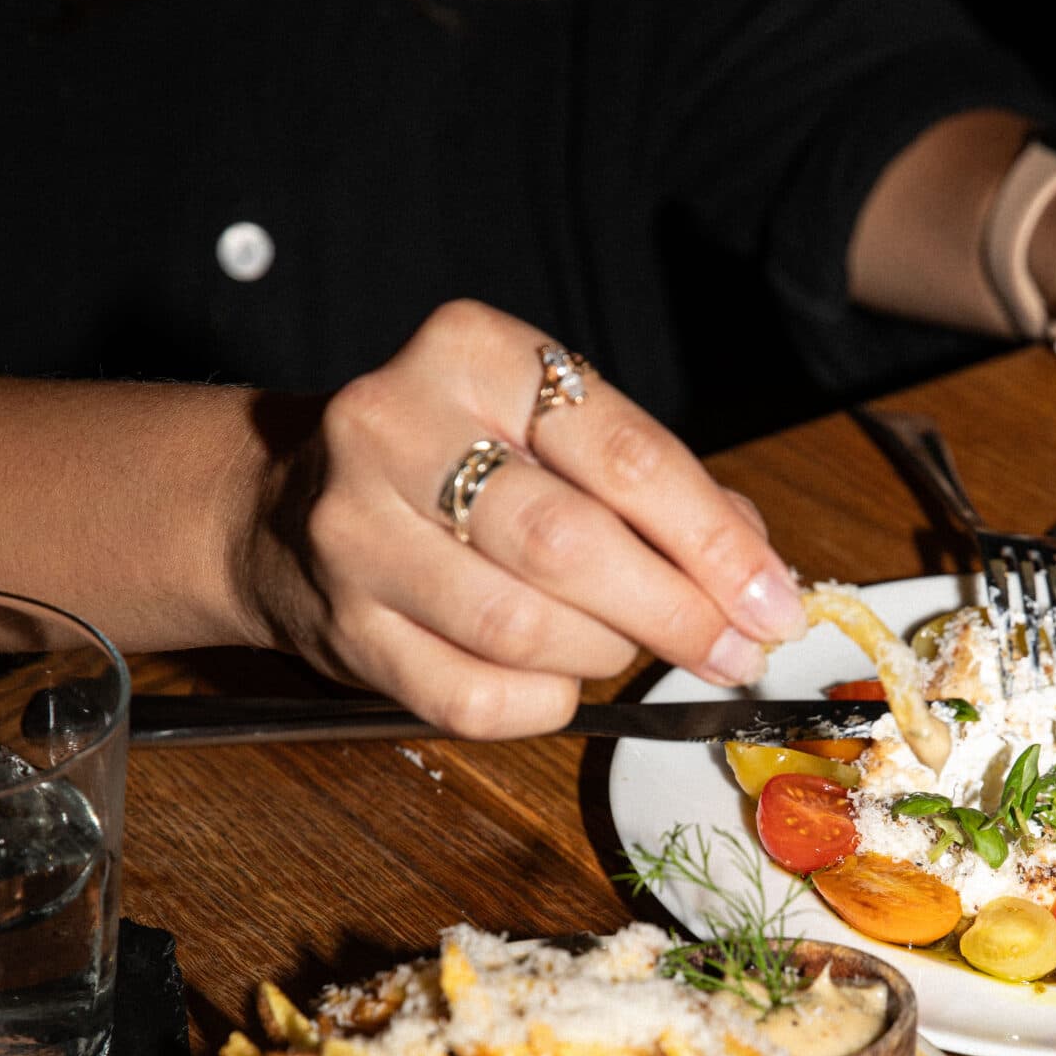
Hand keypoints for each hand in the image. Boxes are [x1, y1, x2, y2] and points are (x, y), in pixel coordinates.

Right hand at [240, 301, 804, 736]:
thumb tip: (757, 574)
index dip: (712, 541)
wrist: (283, 509)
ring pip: (522, 629)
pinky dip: (544, 702)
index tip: (772, 602)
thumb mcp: (554, 433)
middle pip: (569, 545)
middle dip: (674, 612)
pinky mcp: (343, 628)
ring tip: (626, 646)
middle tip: (733, 651)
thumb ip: (660, 487)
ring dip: (604, 654)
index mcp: (473, 354)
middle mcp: (396, 427)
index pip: (623, 454)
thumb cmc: (458, 466)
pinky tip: (556, 678)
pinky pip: (474, 699)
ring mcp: (356, 532)